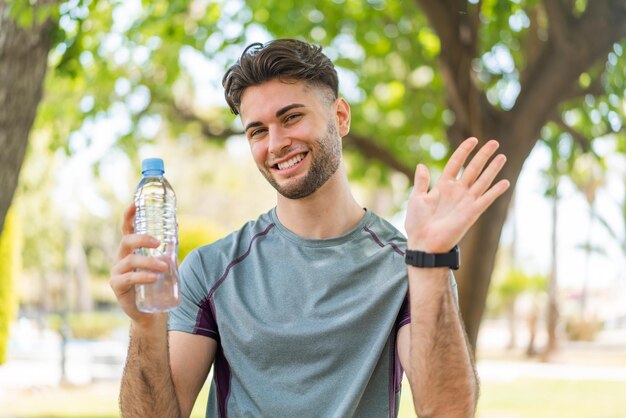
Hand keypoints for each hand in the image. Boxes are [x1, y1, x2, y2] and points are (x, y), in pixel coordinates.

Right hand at [109, 204, 168, 323]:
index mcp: (130, 250)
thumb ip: (167, 248)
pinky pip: (129, 278)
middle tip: (158, 243)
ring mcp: (117, 272)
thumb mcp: (162, 263)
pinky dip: (143, 276)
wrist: (150, 311)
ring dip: (149, 262)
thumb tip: (176, 225)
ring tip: (165, 267)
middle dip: (142, 239)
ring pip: (130, 260)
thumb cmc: (156, 284)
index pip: (127, 229)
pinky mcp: (117, 286)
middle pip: (126, 241)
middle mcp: (121, 258)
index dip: (129, 216)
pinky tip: (154, 278)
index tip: (135, 203)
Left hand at [404, 137, 509, 252]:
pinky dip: (495, 191)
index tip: (473, 140)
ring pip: (482, 180)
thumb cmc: (417, 223)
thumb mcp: (416, 198)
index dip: (464, 151)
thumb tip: (421, 165)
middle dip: (484, 155)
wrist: (423, 242)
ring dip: (492, 169)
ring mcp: (466, 201)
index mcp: (443, 186)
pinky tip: (505, 182)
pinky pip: (486, 199)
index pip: (456, 163)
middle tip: (495, 143)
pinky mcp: (472, 213)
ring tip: (502, 156)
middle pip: (473, 168)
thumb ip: (421, 182)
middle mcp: (457, 191)